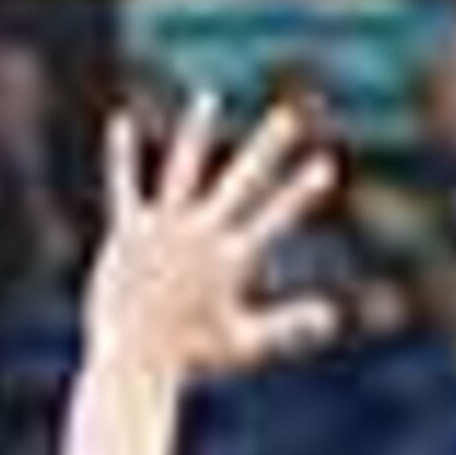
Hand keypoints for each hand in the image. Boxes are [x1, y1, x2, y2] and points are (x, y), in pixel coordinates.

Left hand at [87, 95, 345, 386]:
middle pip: (242, 183)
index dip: (301, 192)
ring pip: (184, 170)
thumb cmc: (191, 356)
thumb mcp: (247, 342)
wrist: (134, 357)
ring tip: (208, 97)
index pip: (276, 217)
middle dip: (269, 148)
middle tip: (290, 115)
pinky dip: (122, 154)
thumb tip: (334, 316)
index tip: (325, 165)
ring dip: (197, 132)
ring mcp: (163, 230)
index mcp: (230, 259)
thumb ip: (291, 324)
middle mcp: (200, 235)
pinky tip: (121, 121)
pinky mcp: (128, 231)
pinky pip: (124, 184)